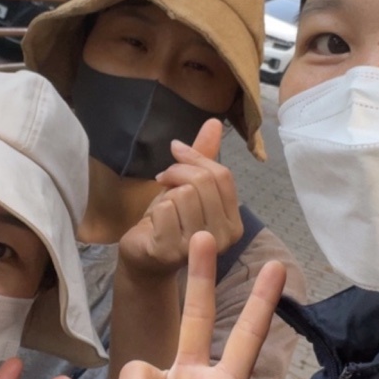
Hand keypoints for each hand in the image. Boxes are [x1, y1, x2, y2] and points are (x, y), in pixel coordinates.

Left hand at [118, 119, 243, 278]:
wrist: (144, 257)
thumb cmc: (169, 222)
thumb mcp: (188, 186)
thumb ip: (202, 156)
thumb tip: (213, 121)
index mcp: (234, 221)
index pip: (222, 175)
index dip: (195, 158)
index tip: (176, 156)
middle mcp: (224, 237)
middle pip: (201, 182)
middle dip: (176, 173)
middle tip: (163, 181)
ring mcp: (199, 247)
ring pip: (183, 195)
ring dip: (165, 196)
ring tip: (163, 208)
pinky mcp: (172, 252)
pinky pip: (164, 211)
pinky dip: (155, 210)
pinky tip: (154, 223)